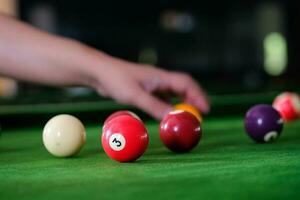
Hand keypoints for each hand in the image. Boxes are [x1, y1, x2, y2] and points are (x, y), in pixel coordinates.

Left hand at [93, 59, 209, 119]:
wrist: (99, 73)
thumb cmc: (116, 80)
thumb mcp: (135, 95)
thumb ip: (154, 106)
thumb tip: (173, 118)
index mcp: (160, 76)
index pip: (186, 83)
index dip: (198, 96)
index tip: (206, 109)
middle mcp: (160, 79)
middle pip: (184, 87)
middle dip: (194, 100)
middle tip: (200, 115)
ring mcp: (153, 84)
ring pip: (173, 93)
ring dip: (182, 103)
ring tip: (187, 116)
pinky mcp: (146, 89)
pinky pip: (163, 98)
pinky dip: (169, 106)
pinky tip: (168, 114)